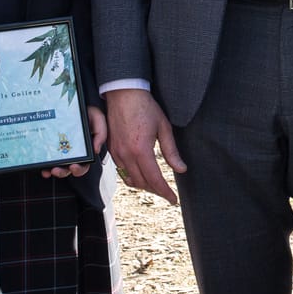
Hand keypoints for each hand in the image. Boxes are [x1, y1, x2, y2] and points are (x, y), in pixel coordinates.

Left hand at [44, 107, 109, 178]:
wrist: (76, 104)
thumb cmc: (88, 113)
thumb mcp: (98, 120)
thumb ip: (101, 134)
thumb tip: (96, 150)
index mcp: (85, 151)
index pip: (83, 166)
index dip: (78, 170)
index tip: (73, 167)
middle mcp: (73, 153)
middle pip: (68, 169)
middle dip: (62, 172)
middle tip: (56, 170)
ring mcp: (61, 150)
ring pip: (57, 165)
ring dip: (52, 170)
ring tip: (48, 169)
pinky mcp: (52, 145)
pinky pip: (47, 157)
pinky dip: (44, 163)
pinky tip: (41, 164)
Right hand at [106, 88, 184, 204]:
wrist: (123, 93)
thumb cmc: (145, 107)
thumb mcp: (164, 127)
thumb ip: (171, 151)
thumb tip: (181, 169)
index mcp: (141, 150)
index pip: (155, 180)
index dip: (165, 192)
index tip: (173, 199)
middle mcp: (126, 155)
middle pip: (142, 183)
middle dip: (155, 191)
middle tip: (167, 193)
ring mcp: (116, 153)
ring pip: (130, 179)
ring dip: (143, 185)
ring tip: (155, 186)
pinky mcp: (111, 149)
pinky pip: (121, 170)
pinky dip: (132, 176)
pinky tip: (140, 174)